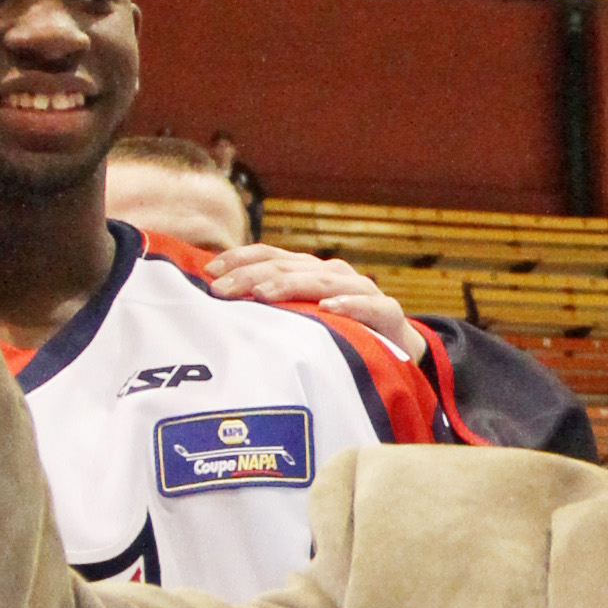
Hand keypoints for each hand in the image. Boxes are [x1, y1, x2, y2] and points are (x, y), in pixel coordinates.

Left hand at [205, 240, 422, 361]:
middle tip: (220, 291)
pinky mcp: (388, 314)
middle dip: (251, 277)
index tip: (209, 273)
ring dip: (291, 287)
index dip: (239, 260)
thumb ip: (272, 308)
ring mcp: (361, 291)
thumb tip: (221, 304)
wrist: (399, 352)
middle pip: (288, 268)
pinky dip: (349, 306)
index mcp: (310, 270)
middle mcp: (334, 274)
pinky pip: (370, 307)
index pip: (270, 256)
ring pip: (323, 282)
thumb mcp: (301, 319)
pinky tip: (328, 310)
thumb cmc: (340, 334)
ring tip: (262, 296)